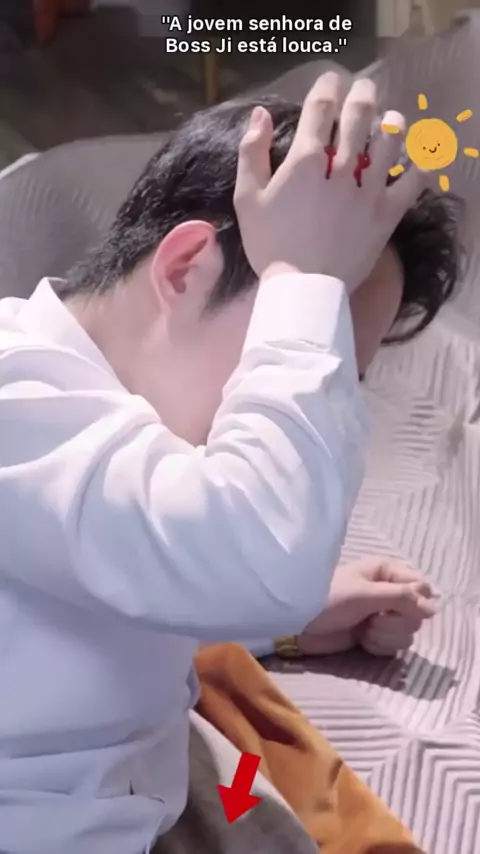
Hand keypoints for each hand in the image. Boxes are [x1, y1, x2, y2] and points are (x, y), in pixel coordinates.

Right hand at [234, 72, 425, 292]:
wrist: (303, 288)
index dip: (327, 86)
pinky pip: (413, 181)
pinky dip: (419, 164)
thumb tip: (261, 115)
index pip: (320, 108)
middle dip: (363, 94)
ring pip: (390, 140)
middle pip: (359, 115)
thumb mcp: (247, 199)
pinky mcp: (387, 213)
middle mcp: (341, 167)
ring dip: (392, 122)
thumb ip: (251, 153)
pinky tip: (417, 158)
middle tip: (365, 88)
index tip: (331, 81)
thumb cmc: (270, 245)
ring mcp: (368, 190)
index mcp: (305, 160)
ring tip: (391, 119)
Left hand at [296, 556, 435, 656]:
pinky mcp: (373, 636)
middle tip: (374, 620)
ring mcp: (381, 615)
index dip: (416, 602)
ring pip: (407, 632)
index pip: (422, 587)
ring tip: (365, 631)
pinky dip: (379, 646)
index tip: (398, 608)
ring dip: (387, 636)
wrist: (299, 622)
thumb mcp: (366, 594)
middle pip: (418, 614)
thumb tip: (434, 609)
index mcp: (386, 572)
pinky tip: (361, 641)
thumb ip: (401, 598)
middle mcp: (388, 592)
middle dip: (397, 622)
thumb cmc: (328, 598)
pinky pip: (393, 646)